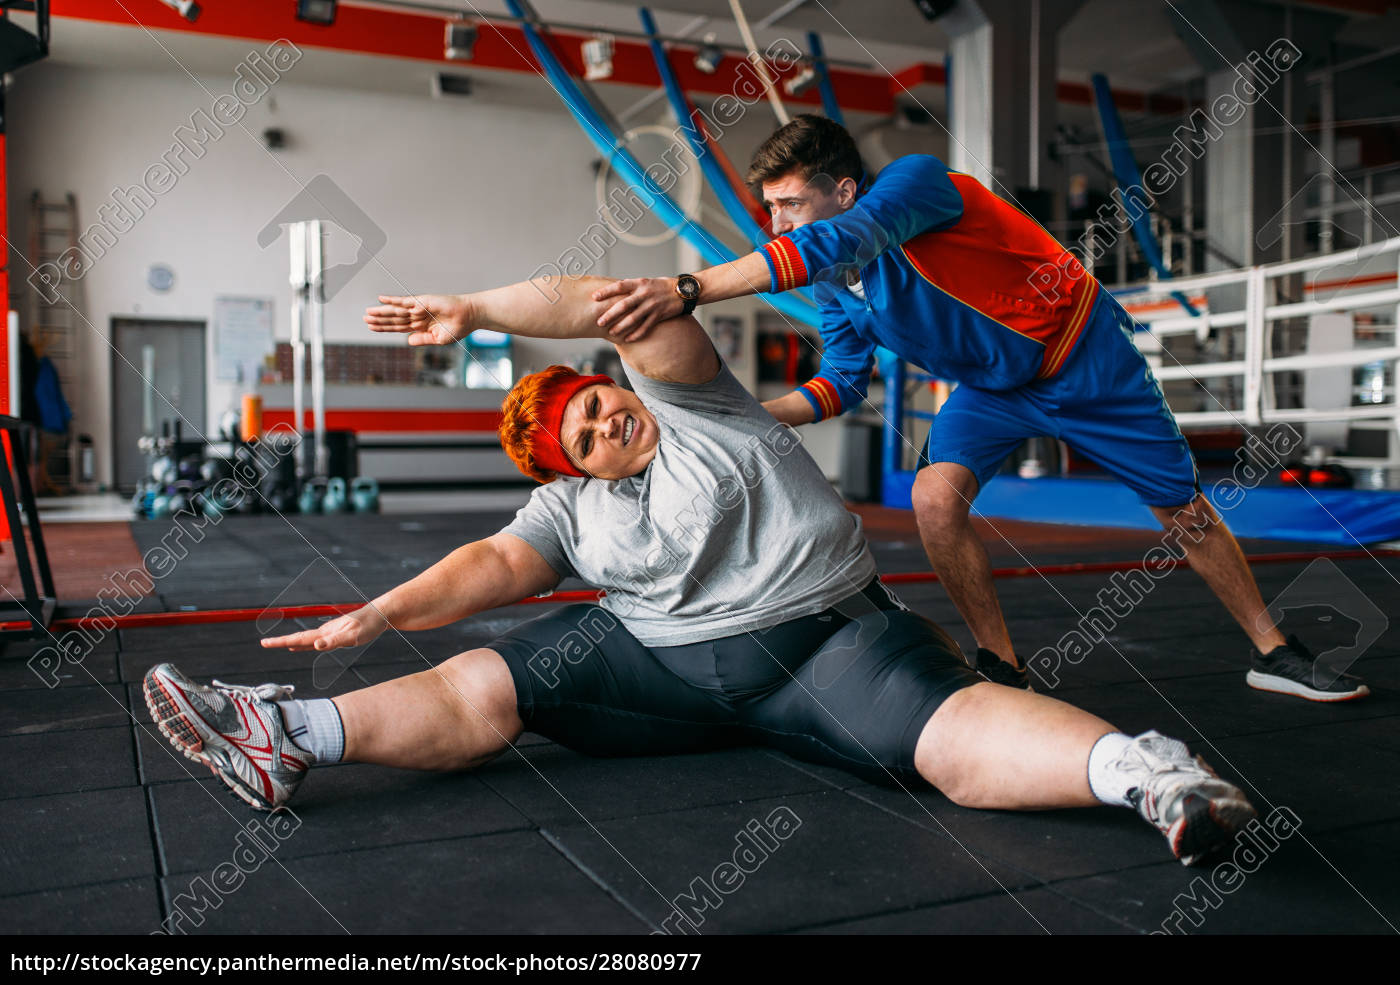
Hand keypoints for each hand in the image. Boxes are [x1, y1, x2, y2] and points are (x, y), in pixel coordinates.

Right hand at [261, 606, 388, 651]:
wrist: (380, 615)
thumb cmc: (369, 626)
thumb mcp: (354, 636)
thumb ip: (335, 641)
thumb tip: (316, 646)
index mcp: (326, 633)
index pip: (299, 639)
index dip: (282, 641)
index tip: (265, 643)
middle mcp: (325, 632)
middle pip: (299, 638)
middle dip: (281, 641)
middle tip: (264, 643)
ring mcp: (330, 633)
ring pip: (306, 639)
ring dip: (291, 642)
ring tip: (279, 644)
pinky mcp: (336, 634)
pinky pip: (316, 641)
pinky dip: (305, 644)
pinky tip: (301, 646)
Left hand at [363, 293, 472, 345]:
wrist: (469, 317)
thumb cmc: (458, 328)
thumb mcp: (439, 339)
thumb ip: (423, 340)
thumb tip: (408, 341)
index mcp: (420, 326)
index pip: (398, 327)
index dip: (384, 327)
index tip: (371, 327)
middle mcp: (417, 316)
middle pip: (394, 319)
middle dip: (379, 320)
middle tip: (364, 319)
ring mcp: (419, 308)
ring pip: (396, 311)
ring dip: (381, 312)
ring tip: (368, 313)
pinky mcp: (422, 302)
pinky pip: (404, 301)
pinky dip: (392, 300)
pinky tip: (381, 299)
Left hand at [592, 278, 683, 341]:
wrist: (682, 291)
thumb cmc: (661, 286)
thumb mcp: (645, 282)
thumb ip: (631, 287)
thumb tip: (614, 291)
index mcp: (639, 283)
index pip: (619, 286)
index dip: (606, 291)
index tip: (594, 297)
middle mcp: (645, 294)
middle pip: (624, 305)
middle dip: (610, 314)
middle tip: (599, 322)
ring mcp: (652, 305)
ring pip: (633, 318)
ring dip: (621, 326)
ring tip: (611, 332)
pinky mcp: (659, 315)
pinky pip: (645, 327)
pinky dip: (636, 334)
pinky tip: (628, 339)